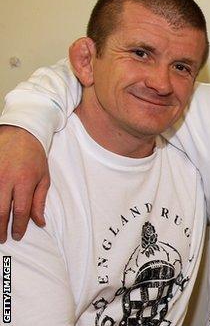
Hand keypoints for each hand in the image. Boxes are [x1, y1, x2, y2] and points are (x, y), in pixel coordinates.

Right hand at [0, 126, 48, 241]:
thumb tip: (39, 222)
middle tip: (2, 238)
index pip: (20, 211)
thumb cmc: (35, 157)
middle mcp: (6, 179)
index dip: (18, 226)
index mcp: (25, 182)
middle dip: (1, 228)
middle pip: (1, 211)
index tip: (17, 235)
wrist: (21, 133)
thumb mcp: (44, 178)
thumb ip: (39, 201)